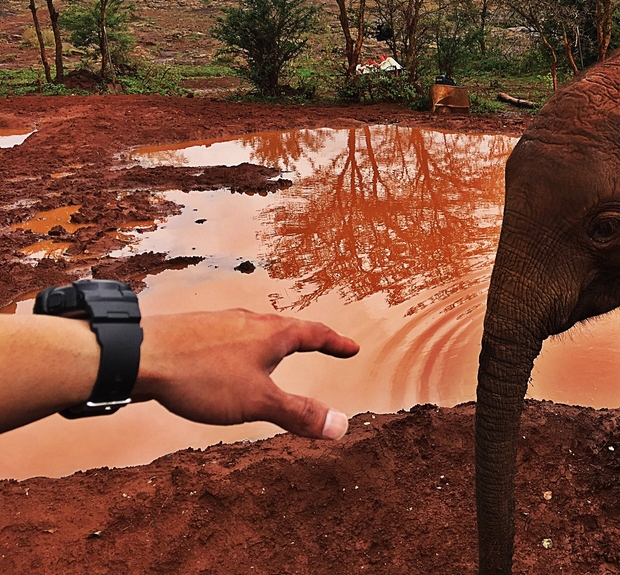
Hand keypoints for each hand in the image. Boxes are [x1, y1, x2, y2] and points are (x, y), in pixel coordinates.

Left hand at [133, 310, 358, 438]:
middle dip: (305, 337)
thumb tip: (341, 425)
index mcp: (272, 334)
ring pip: (255, 329)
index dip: (335, 342)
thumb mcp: (258, 401)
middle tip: (319, 343)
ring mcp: (220, 323)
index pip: (314, 333)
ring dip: (271, 341)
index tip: (351, 348)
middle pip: (285, 327)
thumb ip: (299, 413)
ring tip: (273, 353)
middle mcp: (249, 321)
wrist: (139, 355)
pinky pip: (228, 336)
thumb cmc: (201, 375)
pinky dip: (240, 348)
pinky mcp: (194, 331)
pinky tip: (225, 361)